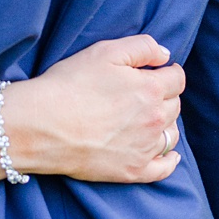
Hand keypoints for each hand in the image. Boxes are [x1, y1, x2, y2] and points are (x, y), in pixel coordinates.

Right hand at [2, 34, 184, 183]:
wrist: (43, 125)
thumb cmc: (69, 85)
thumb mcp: (103, 52)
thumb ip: (141, 47)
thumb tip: (165, 55)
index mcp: (150, 89)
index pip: (176, 79)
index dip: (169, 72)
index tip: (161, 70)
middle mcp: (155, 120)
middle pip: (174, 106)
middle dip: (165, 96)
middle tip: (145, 92)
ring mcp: (146, 148)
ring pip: (171, 135)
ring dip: (166, 124)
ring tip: (149, 118)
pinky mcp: (134, 170)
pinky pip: (164, 168)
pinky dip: (169, 160)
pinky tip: (168, 154)